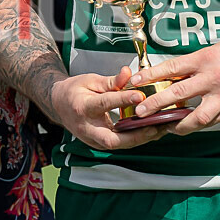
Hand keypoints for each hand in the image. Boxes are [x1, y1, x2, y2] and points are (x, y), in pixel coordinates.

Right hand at [50, 66, 168, 149]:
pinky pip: (119, 144)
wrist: (59, 104)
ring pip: (118, 145)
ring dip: (140, 139)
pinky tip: (150, 131)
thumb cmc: (75, 90)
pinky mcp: (98, 144)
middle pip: (112, 139)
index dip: (123, 99)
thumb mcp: (91, 80)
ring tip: (160, 129)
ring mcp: (92, 139)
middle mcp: (87, 127)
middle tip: (155, 126)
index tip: (140, 95)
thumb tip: (128, 73)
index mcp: (83, 106)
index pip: (105, 103)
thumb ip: (112, 80)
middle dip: (136, 135)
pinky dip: (135, 139)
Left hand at [128, 34, 219, 134]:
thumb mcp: (215, 50)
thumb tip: (172, 74)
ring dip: (177, 125)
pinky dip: (198, 125)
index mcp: (205, 58)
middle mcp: (212, 78)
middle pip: (177, 94)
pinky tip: (187, 127)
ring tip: (164, 128)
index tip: (133, 81)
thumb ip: (195, 63)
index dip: (150, 75)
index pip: (171, 67)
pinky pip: (212, 121)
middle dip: (156, 104)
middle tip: (139, 112)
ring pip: (196, 117)